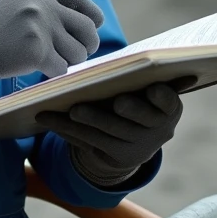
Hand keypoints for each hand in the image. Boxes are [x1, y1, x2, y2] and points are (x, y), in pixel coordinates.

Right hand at [0, 0, 104, 79]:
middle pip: (87, 27)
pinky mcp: (38, 52)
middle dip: (89, 43)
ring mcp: (42, 28)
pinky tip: (41, 69)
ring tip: (54, 60)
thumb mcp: (16, 1)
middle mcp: (44, 6)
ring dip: (71, 61)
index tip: (95, 25)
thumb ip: (45, 5)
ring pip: (78, 52)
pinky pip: (63, 68)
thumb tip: (79, 22)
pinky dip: (55, 72)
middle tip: (80, 52)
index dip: (93, 14)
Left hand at [35, 82, 189, 185]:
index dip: (163, 97)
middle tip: (114, 102)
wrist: (134, 139)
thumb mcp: (143, 87)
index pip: (169, 102)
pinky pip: (87, 142)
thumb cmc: (137, 97)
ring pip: (108, 133)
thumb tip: (123, 58)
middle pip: (138, 119)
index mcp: (168, 108)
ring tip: (72, 109)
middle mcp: (157, 131)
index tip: (153, 88)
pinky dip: (66, 129)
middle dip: (126, 110)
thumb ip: (138, 75)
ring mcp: (136, 147)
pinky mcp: (113, 159)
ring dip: (87, 121)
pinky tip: (47, 118)